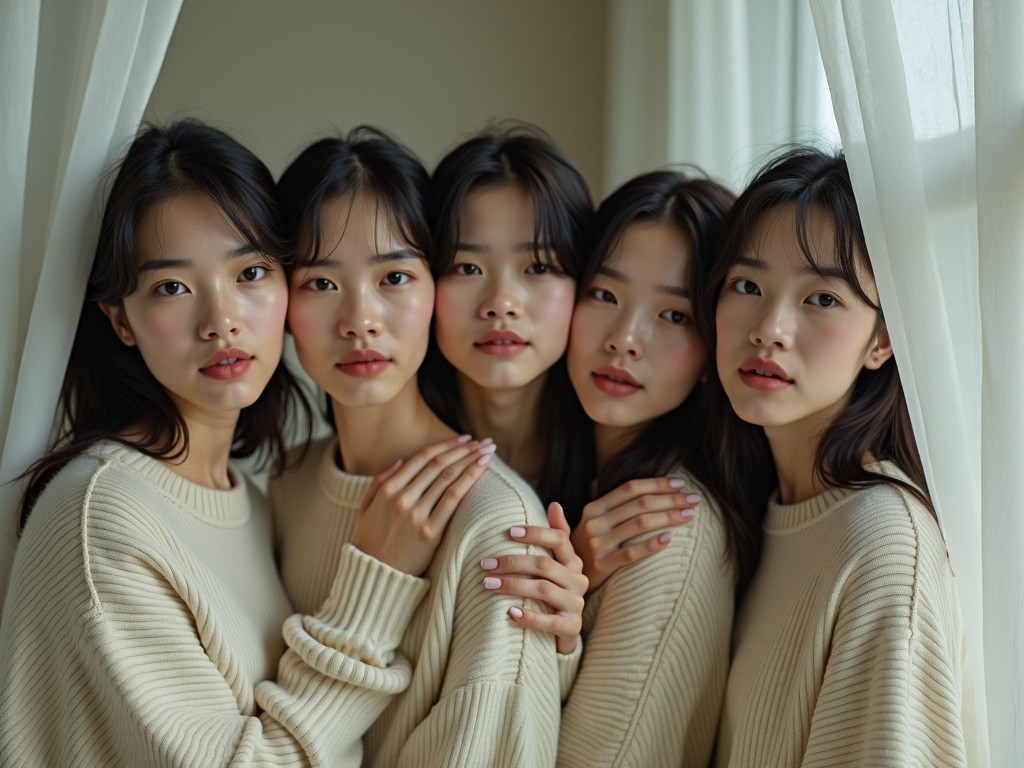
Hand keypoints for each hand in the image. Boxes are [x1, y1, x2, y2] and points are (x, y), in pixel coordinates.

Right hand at [356, 435, 495, 575]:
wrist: (378, 574)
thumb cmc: (372, 541)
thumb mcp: (365, 508)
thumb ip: (379, 481)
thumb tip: (400, 461)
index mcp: (387, 489)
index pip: (422, 458)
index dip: (445, 445)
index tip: (463, 439)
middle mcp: (402, 498)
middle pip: (439, 465)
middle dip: (464, 449)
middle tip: (482, 441)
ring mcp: (416, 514)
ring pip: (448, 477)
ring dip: (470, 460)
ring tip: (487, 451)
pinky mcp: (430, 532)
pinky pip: (453, 498)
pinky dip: (469, 479)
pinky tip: (482, 468)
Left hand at [481, 502, 586, 653]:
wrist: (566, 630)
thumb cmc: (556, 590)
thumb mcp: (558, 563)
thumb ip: (557, 535)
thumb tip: (555, 504)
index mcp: (573, 561)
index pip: (559, 540)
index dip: (535, 533)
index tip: (508, 532)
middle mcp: (577, 580)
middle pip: (545, 565)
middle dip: (512, 562)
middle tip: (485, 563)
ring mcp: (576, 604)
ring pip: (544, 590)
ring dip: (513, 586)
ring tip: (487, 584)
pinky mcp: (572, 627)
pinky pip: (551, 622)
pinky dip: (530, 617)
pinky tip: (511, 613)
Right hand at [570, 477, 699, 591]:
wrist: (566, 576)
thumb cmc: (588, 546)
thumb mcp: (593, 522)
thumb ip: (614, 505)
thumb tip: (647, 488)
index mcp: (594, 507)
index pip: (630, 488)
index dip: (657, 483)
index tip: (680, 483)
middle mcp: (595, 522)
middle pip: (639, 504)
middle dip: (671, 499)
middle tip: (695, 499)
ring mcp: (598, 544)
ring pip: (640, 524)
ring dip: (669, 517)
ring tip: (690, 515)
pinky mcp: (602, 565)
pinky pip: (631, 554)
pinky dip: (652, 545)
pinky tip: (670, 539)